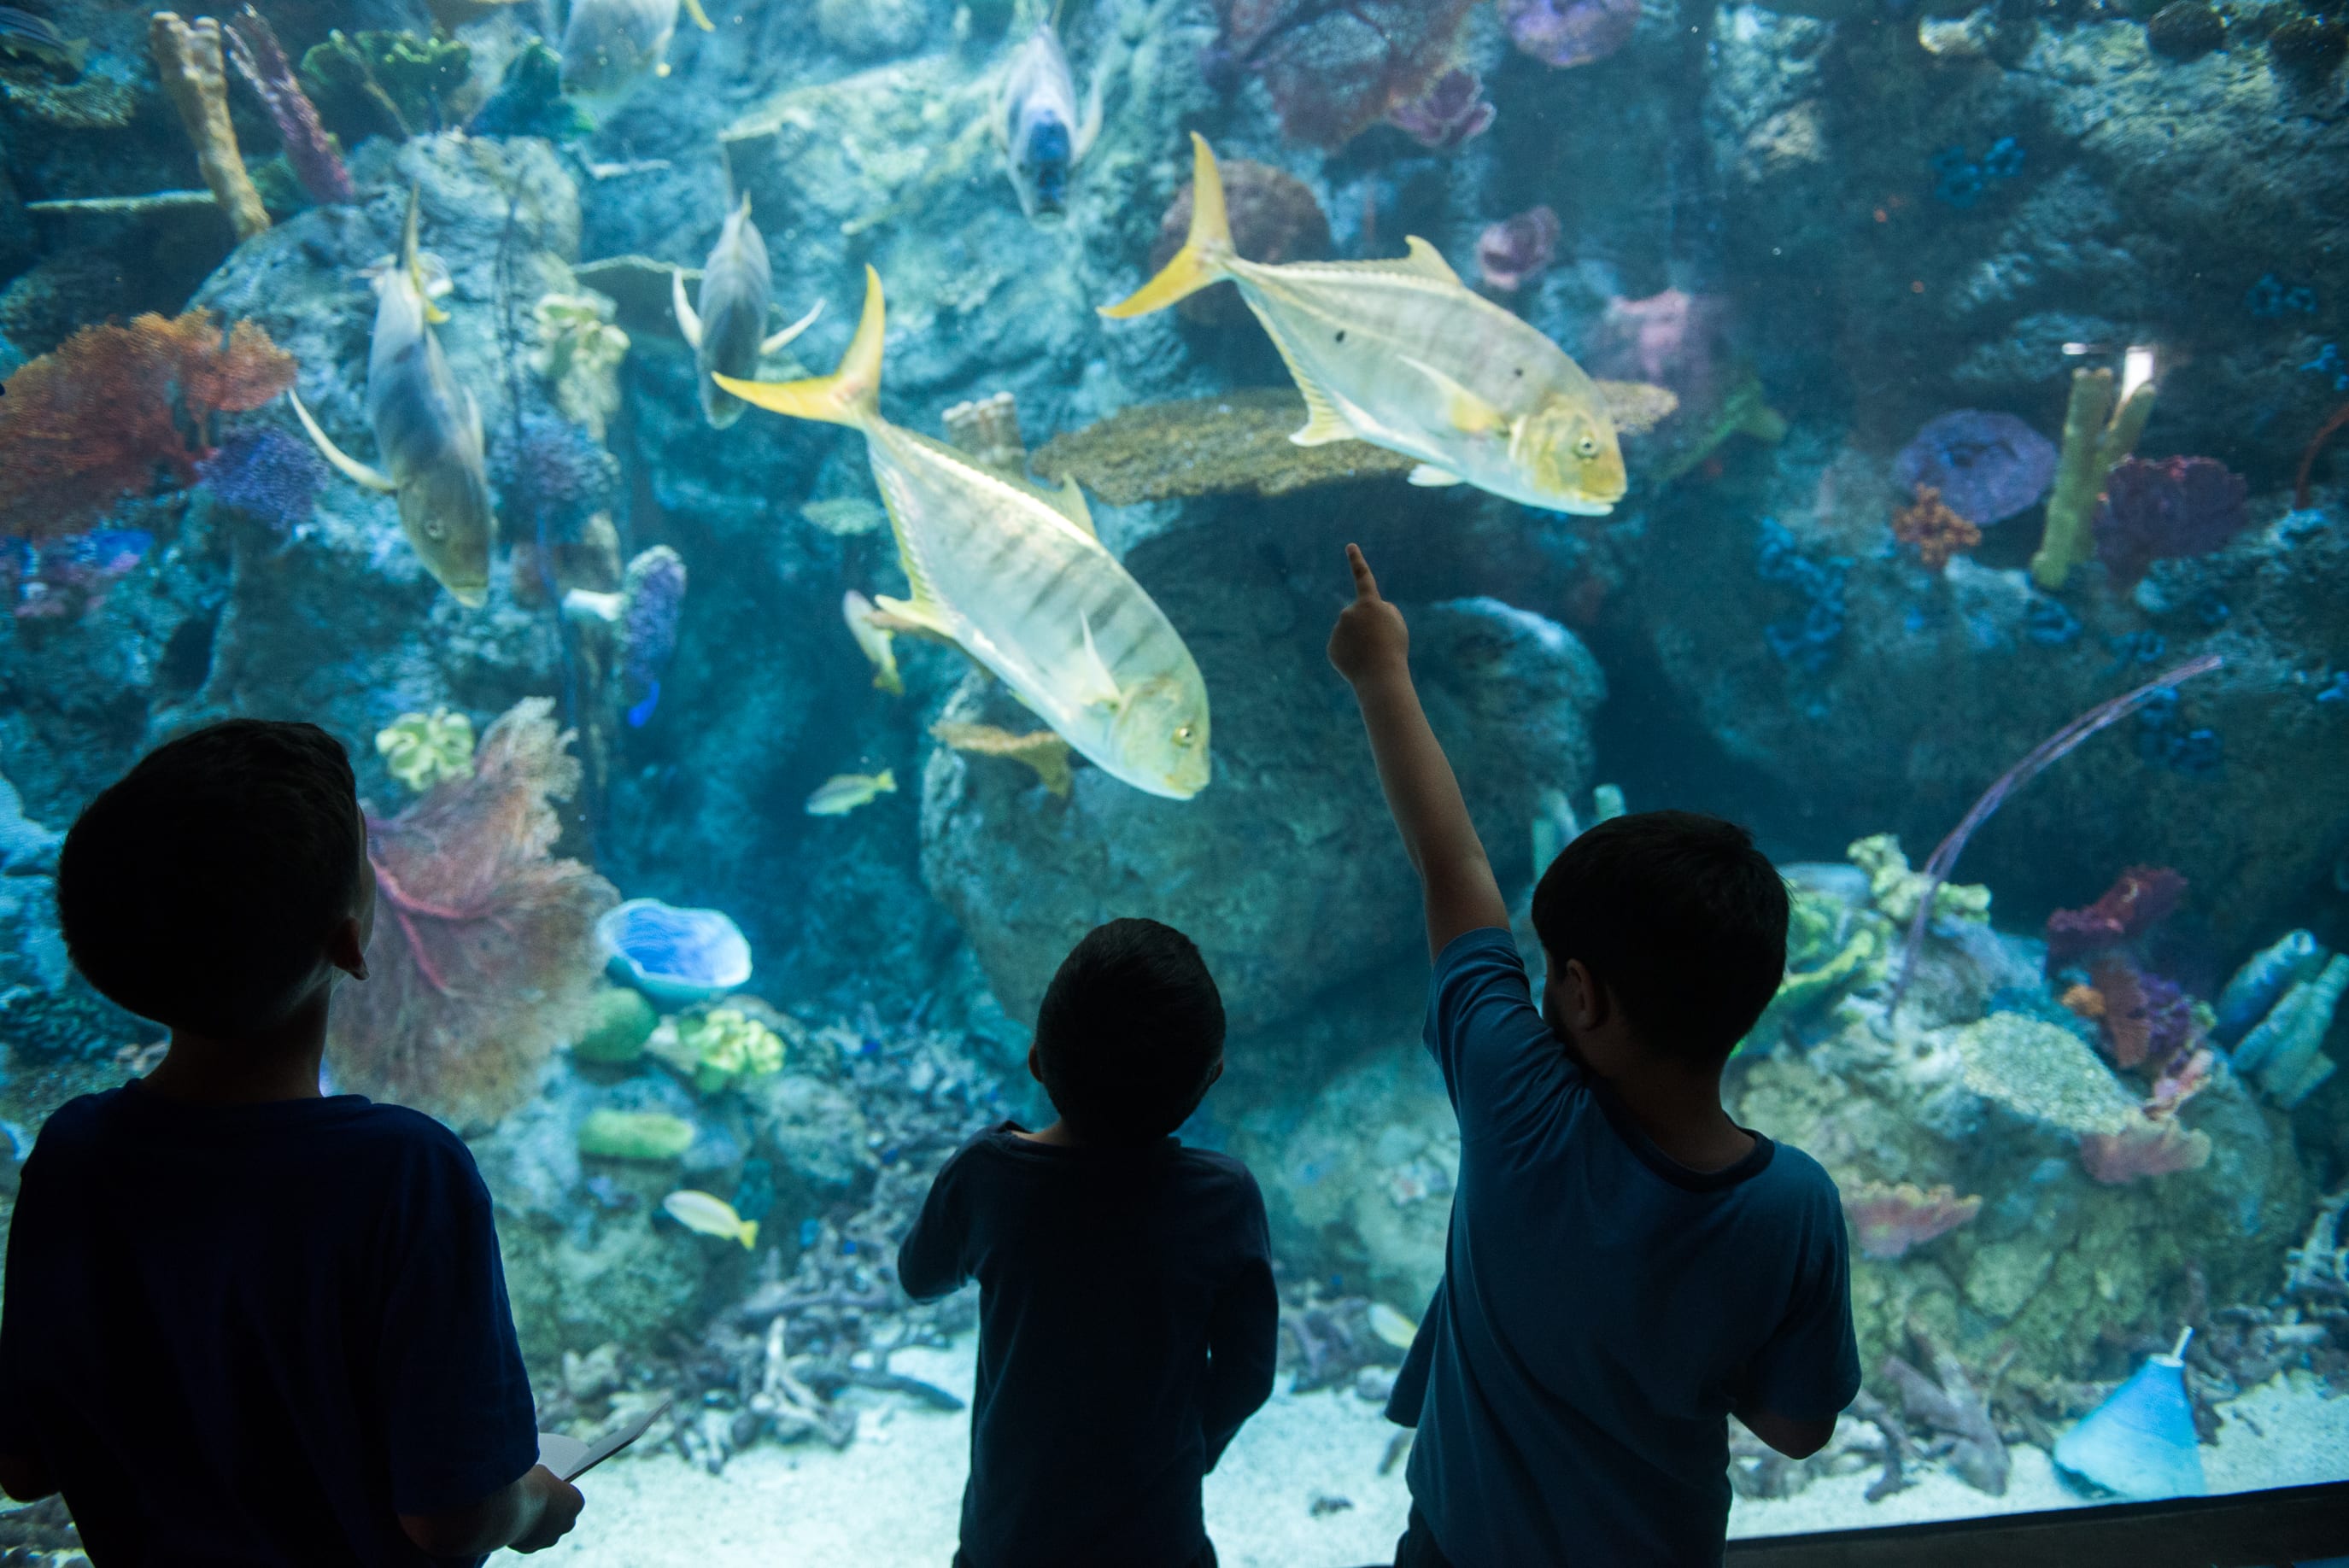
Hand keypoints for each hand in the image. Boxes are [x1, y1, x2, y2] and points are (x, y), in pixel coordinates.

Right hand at [509, 1466, 583, 1553]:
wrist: (511, 1507)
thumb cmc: (530, 1485)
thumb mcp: (542, 1473)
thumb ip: (547, 1483)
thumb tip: (543, 1484)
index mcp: (576, 1502)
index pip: (570, 1498)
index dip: (557, 1493)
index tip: (546, 1490)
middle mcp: (568, 1523)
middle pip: (560, 1517)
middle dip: (549, 1512)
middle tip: (532, 1501)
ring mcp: (550, 1538)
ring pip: (544, 1532)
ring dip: (535, 1524)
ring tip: (519, 1511)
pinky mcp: (531, 1548)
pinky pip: (527, 1540)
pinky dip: (520, 1533)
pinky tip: (511, 1522)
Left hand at [1327, 544, 1408, 684]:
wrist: (1380, 675)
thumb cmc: (1393, 648)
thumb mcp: (1397, 624)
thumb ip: (1383, 610)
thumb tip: (1365, 611)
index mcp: (1368, 603)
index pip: (1363, 577)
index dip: (1357, 560)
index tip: (1350, 546)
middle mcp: (1349, 612)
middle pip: (1359, 615)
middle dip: (1367, 626)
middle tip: (1379, 642)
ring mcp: (1338, 630)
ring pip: (1350, 632)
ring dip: (1359, 641)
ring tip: (1370, 653)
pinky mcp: (1331, 647)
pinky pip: (1343, 647)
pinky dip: (1350, 653)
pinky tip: (1359, 661)